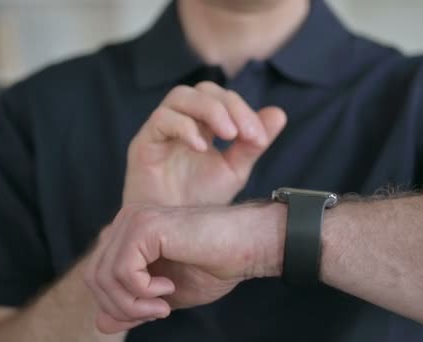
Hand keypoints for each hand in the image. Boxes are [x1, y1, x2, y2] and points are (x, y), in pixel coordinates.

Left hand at [84, 203, 285, 333]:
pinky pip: (122, 271)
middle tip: (157, 312)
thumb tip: (100, 324)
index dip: (119, 305)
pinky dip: (141, 291)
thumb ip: (132, 306)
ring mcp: (133, 220)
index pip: (98, 276)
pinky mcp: (144, 226)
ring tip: (163, 304)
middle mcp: (125, 222)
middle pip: (94, 277)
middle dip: (121, 307)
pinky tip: (168, 287)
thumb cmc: (214, 265)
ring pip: (104, 276)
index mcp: (128, 234)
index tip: (155, 310)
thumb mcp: (165, 295)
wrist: (247, 246)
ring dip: (132, 303)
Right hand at [123, 81, 286, 205]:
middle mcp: (181, 121)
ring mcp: (160, 131)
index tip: (260, 138)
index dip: (243, 110)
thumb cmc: (198, 202)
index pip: (223, 98)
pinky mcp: (142, 144)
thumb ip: (252, 144)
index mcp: (202, 124)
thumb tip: (279, 114)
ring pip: (180, 96)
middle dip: (229, 106)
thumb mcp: (233, 171)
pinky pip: (161, 120)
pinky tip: (202, 148)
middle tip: (245, 133)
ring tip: (228, 135)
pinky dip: (184, 127)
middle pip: (203, 89)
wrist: (171, 234)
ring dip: (209, 110)